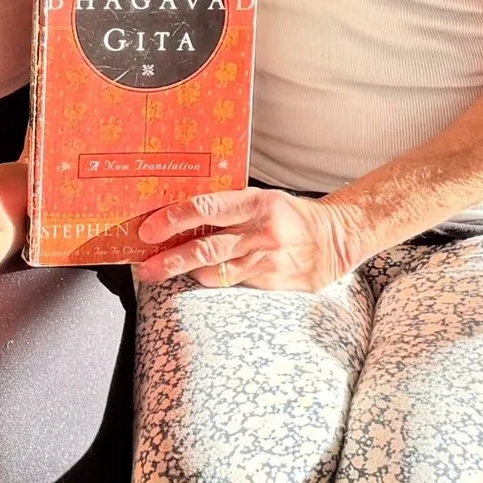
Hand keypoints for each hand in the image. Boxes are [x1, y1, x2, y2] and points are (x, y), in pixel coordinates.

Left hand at [135, 189, 360, 292]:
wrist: (337, 238)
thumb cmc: (292, 215)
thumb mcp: (264, 199)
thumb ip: (230, 206)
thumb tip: (184, 213)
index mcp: (257, 203)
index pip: (207, 208)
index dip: (174, 219)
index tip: (149, 229)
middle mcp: (261, 232)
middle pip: (205, 247)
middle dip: (169, 259)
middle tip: (145, 265)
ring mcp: (266, 260)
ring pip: (216, 271)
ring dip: (184, 273)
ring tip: (159, 274)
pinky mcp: (272, 282)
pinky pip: (233, 284)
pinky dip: (210, 281)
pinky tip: (195, 279)